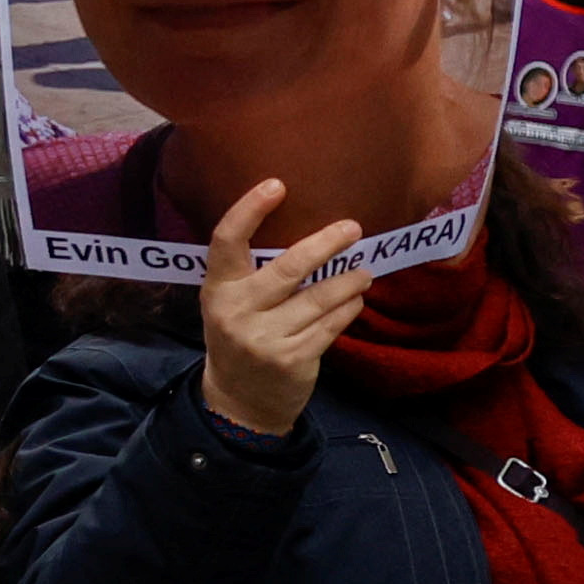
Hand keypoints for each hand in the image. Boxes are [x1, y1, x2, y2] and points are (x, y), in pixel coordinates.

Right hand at [196, 179, 366, 439]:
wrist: (239, 399)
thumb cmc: (241, 336)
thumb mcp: (232, 304)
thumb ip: (254, 274)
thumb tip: (309, 233)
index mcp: (217, 290)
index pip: (226, 241)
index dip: (249, 210)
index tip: (277, 185)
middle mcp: (236, 311)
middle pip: (288, 268)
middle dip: (326, 244)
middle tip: (353, 228)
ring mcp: (264, 338)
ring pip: (320, 298)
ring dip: (349, 281)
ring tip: (365, 272)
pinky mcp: (293, 359)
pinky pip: (332, 325)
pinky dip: (348, 309)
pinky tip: (355, 301)